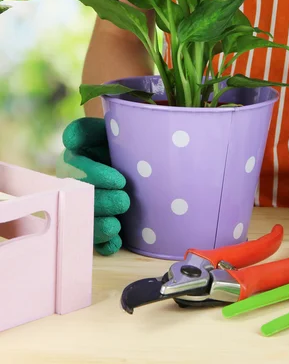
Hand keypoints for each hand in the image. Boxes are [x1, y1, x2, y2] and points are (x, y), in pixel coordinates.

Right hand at [58, 118, 129, 254]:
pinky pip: (96, 242)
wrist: (134, 157)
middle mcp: (74, 186)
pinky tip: (117, 240)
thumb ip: (85, 131)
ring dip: (101, 227)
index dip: (97, 176)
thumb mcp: (105, 129)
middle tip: (124, 199)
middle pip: (81, 199)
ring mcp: (85, 208)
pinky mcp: (97, 225)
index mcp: (73, 161)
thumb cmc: (118, 141)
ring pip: (85, 222)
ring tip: (117, 223)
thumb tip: (70, 140)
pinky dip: (106, 244)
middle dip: (104, 203)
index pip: (77, 169)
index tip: (120, 180)